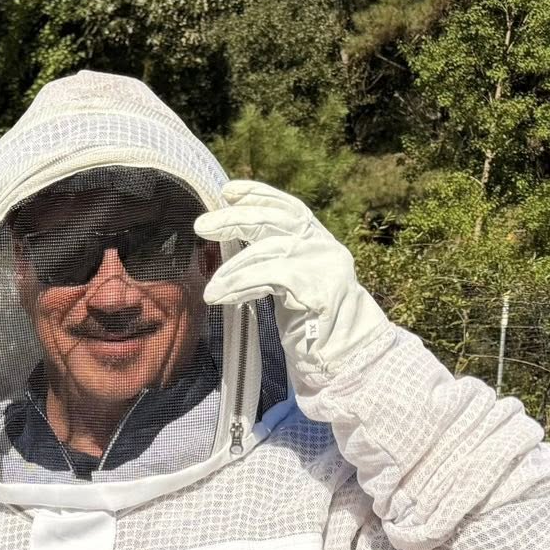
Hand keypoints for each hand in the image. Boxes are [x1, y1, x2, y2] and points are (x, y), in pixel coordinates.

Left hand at [195, 180, 391, 393]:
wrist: (347, 358)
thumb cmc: (311, 323)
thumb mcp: (291, 282)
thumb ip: (273, 258)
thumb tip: (230, 240)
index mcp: (318, 241)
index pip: (288, 207)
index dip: (259, 194)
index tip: (227, 191)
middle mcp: (324, 247)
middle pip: (276, 221)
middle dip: (235, 219)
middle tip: (202, 225)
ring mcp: (325, 267)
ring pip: (271, 251)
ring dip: (233, 268)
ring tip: (210, 286)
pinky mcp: (320, 291)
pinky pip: (272, 278)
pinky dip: (242, 284)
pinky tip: (221, 296)